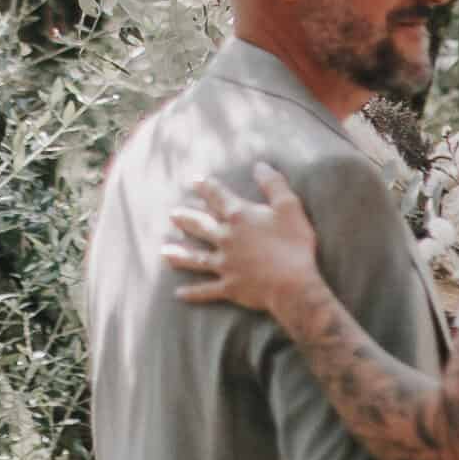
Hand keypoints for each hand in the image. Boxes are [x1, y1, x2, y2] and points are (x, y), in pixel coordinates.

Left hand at [164, 165, 324, 321]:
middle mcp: (226, 239)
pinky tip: (179, 293)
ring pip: (196, 258)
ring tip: (164, 251)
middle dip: (187, 219)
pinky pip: (205, 289)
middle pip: (200, 227)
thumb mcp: (290, 207)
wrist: (292, 284)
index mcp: (239, 218)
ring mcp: (224, 264)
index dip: (207, 188)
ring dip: (179, 254)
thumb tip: (259, 166)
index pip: (218, 198)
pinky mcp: (228, 286)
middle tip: (173, 215)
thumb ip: (274, 185)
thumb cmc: (294, 243)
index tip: (195, 181)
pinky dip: (192, 292)